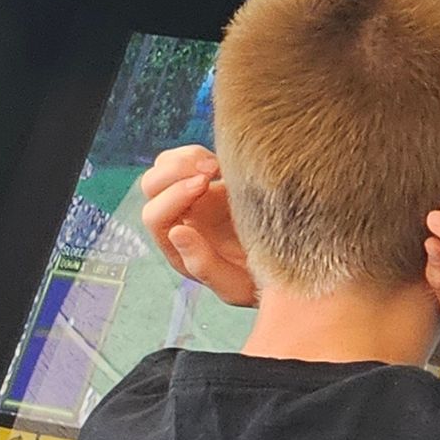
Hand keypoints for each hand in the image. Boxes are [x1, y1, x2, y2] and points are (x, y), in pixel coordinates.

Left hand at [140, 147, 254, 305]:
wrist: (287, 267)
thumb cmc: (258, 281)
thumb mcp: (235, 286)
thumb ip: (204, 266)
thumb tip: (177, 232)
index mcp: (177, 246)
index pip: (154, 216)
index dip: (174, 196)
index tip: (206, 184)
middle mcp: (178, 219)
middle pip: (151, 185)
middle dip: (175, 171)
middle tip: (211, 169)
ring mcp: (192, 197)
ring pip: (165, 166)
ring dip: (186, 158)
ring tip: (217, 164)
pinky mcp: (210, 180)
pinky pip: (189, 158)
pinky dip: (200, 153)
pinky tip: (225, 162)